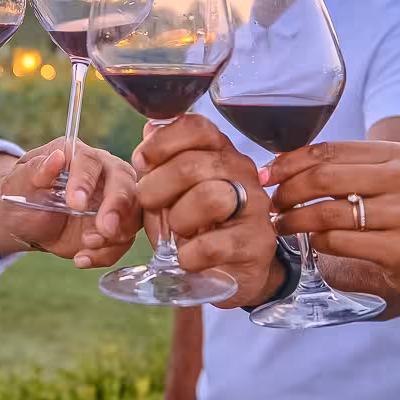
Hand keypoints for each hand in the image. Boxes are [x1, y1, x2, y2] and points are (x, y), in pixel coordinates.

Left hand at [0, 139, 141, 266]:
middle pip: (124, 181)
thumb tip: (56, 158)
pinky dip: (106, 253)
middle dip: (118, 206)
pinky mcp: (117, 226)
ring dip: (115, 233)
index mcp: (78, 155)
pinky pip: (123, 240)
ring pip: (132, 212)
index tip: (75, 203)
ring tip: (87, 245)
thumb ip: (36, 170)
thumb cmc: (24, 195)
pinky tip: (82, 259)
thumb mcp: (19, 184)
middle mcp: (104, 172)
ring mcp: (114, 199)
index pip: (89, 161)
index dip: (85, 181)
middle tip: (105, 229)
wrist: (28, 223)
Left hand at [133, 114, 283, 308]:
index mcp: (220, 152)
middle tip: (149, 204)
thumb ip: (159, 163)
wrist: (226, 272)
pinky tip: (187, 258)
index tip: (142, 162)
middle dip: (157, 186)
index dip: (162, 142)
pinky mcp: (258, 243)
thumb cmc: (194, 226)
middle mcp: (242, 172)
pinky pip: (213, 245)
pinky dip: (189, 255)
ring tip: (177, 232)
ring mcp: (255, 206)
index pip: (197, 128)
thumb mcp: (168, 193)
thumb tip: (150, 128)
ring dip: (179, 218)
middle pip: (193, 164)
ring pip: (209, 198)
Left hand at [265, 140, 399, 317]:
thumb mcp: (384, 184)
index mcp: (397, 155)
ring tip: (281, 225)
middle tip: (272, 204)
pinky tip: (311, 241)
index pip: (329, 150)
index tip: (267, 175)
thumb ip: (342, 170)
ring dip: (295, 220)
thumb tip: (281, 161)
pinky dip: (316, 241)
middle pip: (324, 178)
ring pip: (328, 212)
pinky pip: (339, 242)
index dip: (290, 162)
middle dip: (288, 191)